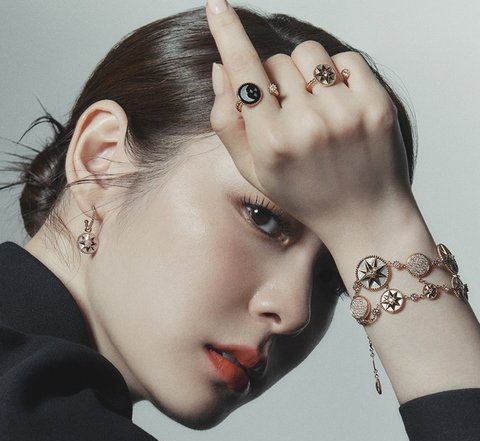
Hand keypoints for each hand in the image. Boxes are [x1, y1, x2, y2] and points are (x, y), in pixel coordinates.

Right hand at [206, 0, 413, 243]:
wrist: (364, 215)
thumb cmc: (305, 194)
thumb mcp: (255, 172)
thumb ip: (229, 124)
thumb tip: (221, 69)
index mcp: (272, 143)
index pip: (244, 74)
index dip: (228, 34)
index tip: (216, 4)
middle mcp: (307, 125)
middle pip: (276, 63)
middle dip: (277, 81)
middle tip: (290, 115)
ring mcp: (345, 113)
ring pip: (310, 54)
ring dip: (306, 73)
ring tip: (315, 109)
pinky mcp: (376, 104)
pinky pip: (345, 59)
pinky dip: (338, 75)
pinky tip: (339, 105)